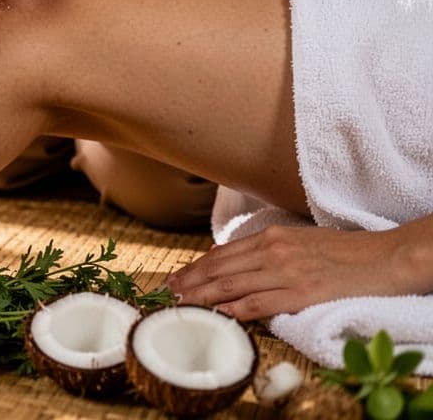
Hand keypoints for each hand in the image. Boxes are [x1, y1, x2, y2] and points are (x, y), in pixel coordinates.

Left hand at [167, 225, 423, 320]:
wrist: (382, 257)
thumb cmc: (342, 250)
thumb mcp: (298, 240)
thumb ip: (267, 249)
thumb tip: (236, 260)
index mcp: (271, 237)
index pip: (222, 254)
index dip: (196, 267)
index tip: (177, 277)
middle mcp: (273, 251)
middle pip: (220, 269)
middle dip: (191, 282)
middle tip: (169, 293)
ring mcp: (286, 272)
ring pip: (233, 285)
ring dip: (204, 296)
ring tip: (183, 304)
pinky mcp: (302, 293)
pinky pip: (261, 302)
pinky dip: (237, 308)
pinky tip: (220, 314)